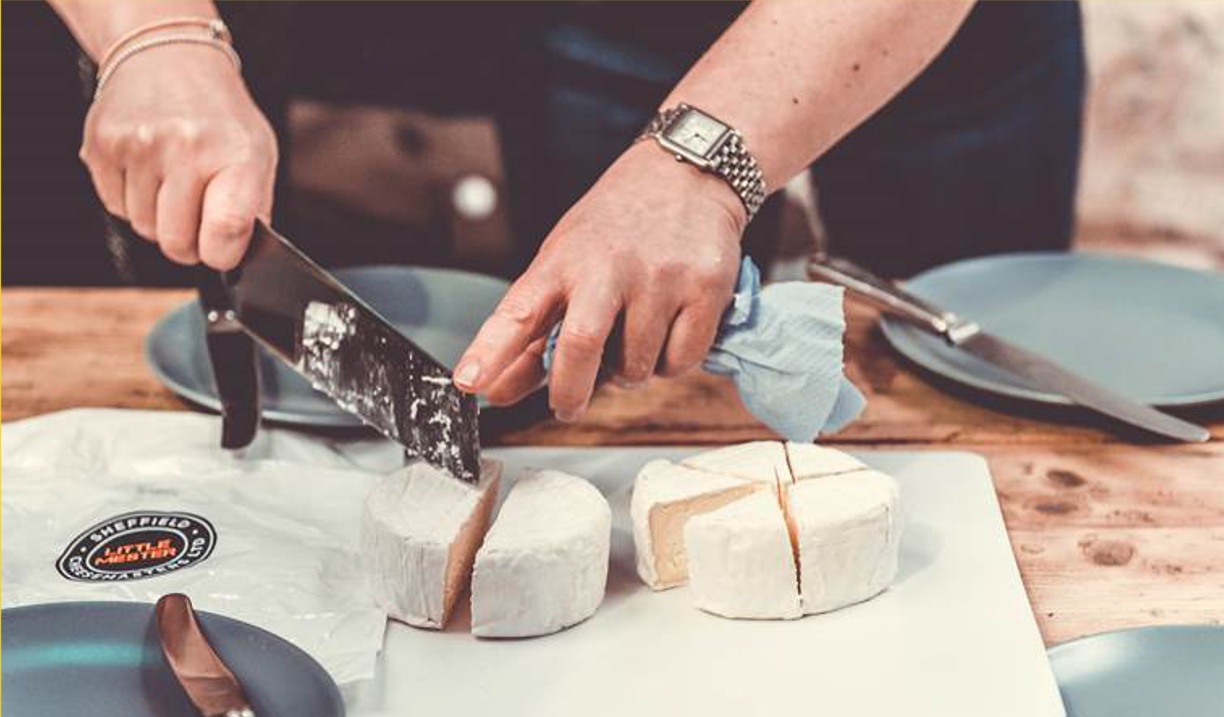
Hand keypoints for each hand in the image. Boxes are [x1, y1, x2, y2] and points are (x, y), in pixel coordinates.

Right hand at [80, 44, 276, 268]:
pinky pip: (115, 207)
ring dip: (158, 219)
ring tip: (173, 182)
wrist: (169, 57)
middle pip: (176, 242)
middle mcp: (185, 148)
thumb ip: (254, 210)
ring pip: (144, 228)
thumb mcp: (259, 155)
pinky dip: (132, 200)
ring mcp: (139, 145)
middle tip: (197, 218)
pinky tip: (148, 170)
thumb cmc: (219, 115)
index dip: (222, 254)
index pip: (226, 230)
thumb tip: (240, 255)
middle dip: (188, 242)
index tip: (222, 249)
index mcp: (234, 154)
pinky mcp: (101, 145)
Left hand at [455, 141, 747, 421]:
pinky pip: (681, 362)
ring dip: (629, 374)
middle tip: (567, 407)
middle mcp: (609, 267)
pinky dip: (670, 365)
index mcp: (563, 259)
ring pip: (636, 367)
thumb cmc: (616, 225)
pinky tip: (667, 333)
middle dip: (570, 392)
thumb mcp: (565, 262)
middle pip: (580, 346)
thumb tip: (497, 390)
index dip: (490, 350)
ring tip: (632, 338)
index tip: (469, 382)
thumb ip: (533, 331)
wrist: (687, 173)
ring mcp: (660, 278)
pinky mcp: (704, 288)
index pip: (519, 310)